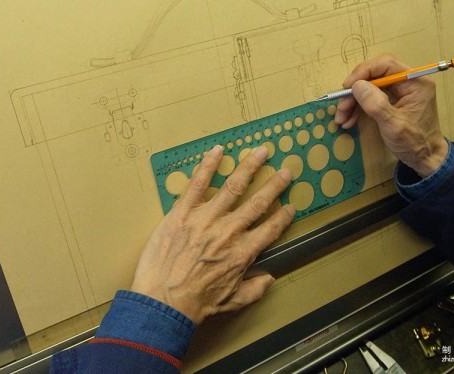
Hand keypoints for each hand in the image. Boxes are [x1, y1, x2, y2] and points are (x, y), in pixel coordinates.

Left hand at [131, 145, 294, 323]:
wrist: (163, 301)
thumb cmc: (196, 304)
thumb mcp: (233, 302)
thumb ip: (254, 289)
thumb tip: (268, 278)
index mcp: (243, 252)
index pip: (270, 229)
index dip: (283, 217)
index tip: (290, 206)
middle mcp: (229, 231)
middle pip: (258, 202)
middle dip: (275, 185)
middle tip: (286, 171)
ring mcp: (206, 218)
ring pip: (233, 186)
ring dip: (249, 166)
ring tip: (261, 151)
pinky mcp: (182, 211)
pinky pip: (198, 184)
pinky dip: (208, 165)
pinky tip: (217, 151)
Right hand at [334, 53, 447, 176]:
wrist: (425, 159)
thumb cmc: (415, 143)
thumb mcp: (394, 125)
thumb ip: (376, 104)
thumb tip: (357, 86)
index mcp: (415, 82)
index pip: (386, 64)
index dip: (363, 72)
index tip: (347, 86)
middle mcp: (407, 82)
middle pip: (374, 75)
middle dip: (355, 91)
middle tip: (341, 107)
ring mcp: (399, 91)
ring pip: (369, 87)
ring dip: (353, 101)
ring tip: (341, 118)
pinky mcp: (391, 100)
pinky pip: (370, 98)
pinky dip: (357, 108)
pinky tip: (349, 120)